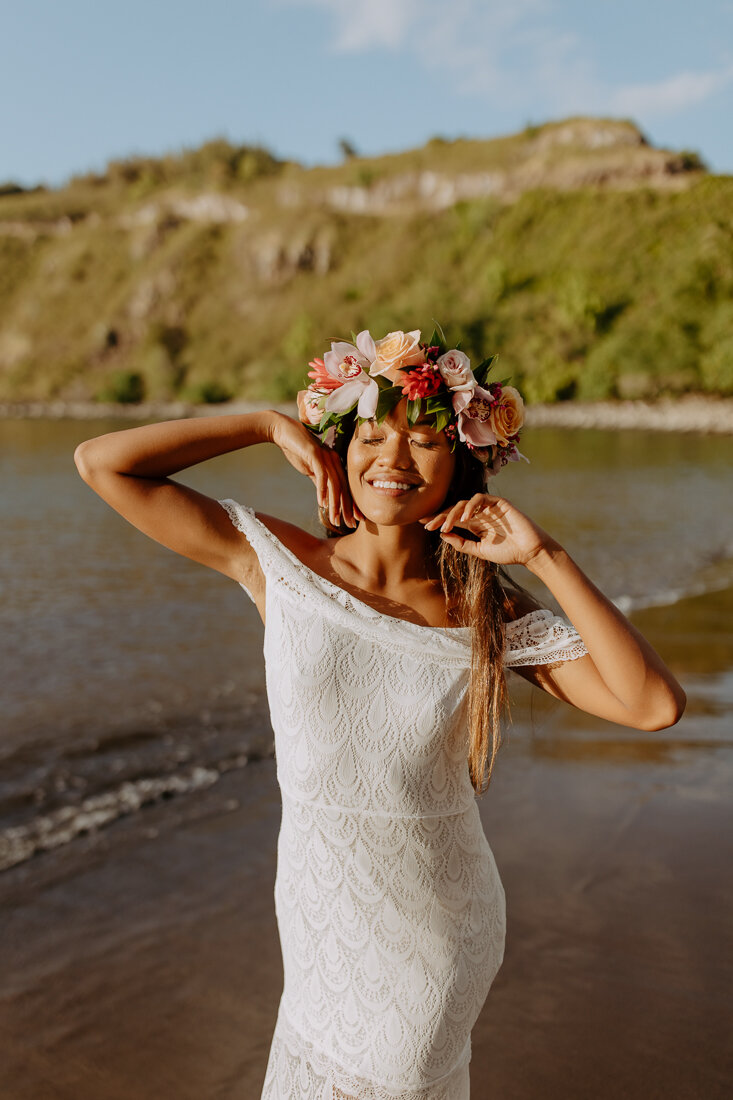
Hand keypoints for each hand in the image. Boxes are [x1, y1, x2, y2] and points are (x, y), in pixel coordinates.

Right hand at [270, 413, 362, 528]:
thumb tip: (325, 498)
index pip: (346, 487)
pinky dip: (323, 490)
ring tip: (335, 519)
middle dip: (348, 508)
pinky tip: (322, 503)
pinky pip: (322, 475)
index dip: (351, 504)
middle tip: (351, 524)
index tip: (355, 520)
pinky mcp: (315, 454)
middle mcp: (334, 460)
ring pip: (335, 484)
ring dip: (335, 504)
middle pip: (344, 488)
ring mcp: (326, 456)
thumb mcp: (310, 470)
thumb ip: (319, 482)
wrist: (284, 432)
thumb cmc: (297, 450)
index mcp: (335, 464)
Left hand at [420, 492, 553, 566]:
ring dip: (452, 513)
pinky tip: (465, 517)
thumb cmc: (508, 552)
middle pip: (454, 510)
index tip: (423, 524)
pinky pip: (480, 498)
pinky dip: (470, 505)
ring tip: (445, 525)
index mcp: (475, 524)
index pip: (452, 519)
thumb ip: (462, 544)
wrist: (530, 552)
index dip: (438, 520)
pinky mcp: (499, 502)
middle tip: (428, 525)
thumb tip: (443, 535)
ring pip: (464, 503)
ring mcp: (489, 507)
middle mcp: (479, 514)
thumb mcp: (479, 551)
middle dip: (439, 516)